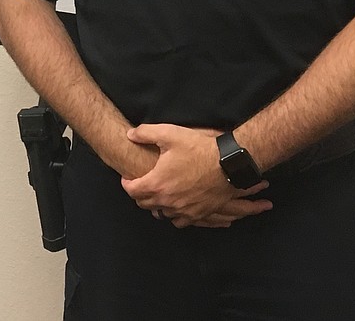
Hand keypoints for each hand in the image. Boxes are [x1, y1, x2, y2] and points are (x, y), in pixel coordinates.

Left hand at [120, 123, 271, 227]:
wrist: (228, 164)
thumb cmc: (198, 149)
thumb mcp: (169, 134)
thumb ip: (145, 133)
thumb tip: (130, 135)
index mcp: (157, 184)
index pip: (131, 191)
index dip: (126, 183)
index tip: (128, 177)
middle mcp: (168, 201)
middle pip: (144, 204)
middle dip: (139, 194)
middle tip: (141, 183)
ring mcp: (183, 210)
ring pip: (161, 214)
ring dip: (156, 205)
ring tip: (157, 194)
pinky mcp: (197, 214)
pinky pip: (179, 221)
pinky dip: (173, 215)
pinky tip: (174, 205)